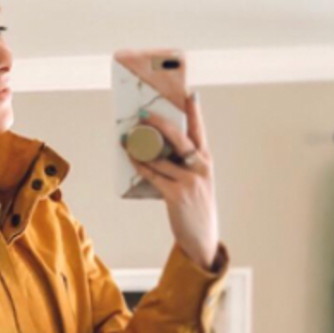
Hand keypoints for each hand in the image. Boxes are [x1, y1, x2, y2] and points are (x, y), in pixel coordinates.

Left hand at [125, 90, 220, 271]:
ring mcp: (189, 181)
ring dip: (141, 145)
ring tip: (127, 137)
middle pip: (178, 137)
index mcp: (206, 162)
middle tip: (144, 114)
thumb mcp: (197, 182)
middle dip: (160, 123)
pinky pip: (153, 175)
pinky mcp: (176, 195)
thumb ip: (184, 165)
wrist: (202, 239)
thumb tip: (157, 149)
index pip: (200, 131)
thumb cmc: (195, 208)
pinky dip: (140, 165)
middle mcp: (200, 168)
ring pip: (161, 156)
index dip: (195, 111)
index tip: (189, 93)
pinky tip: (131, 157)